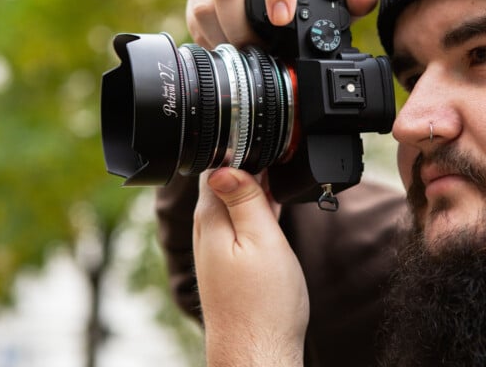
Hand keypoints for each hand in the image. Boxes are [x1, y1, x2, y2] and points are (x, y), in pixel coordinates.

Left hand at [193, 168, 308, 365]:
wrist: (257, 351)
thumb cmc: (263, 303)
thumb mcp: (262, 240)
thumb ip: (244, 199)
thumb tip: (222, 163)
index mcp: (210, 218)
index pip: (217, 166)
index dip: (241, 149)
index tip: (263, 139)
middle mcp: (206, 230)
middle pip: (224, 181)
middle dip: (248, 164)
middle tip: (278, 153)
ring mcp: (216, 247)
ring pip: (233, 201)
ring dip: (253, 186)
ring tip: (279, 172)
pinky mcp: (228, 262)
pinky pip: (240, 222)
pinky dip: (256, 209)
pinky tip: (272, 204)